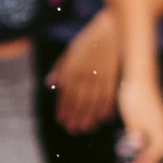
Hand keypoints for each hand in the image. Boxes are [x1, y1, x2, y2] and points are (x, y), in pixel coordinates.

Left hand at [48, 17, 119, 133]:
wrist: (110, 31)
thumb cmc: (88, 41)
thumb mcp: (70, 52)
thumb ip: (59, 68)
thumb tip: (49, 84)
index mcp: (71, 69)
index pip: (65, 93)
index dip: (63, 108)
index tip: (62, 121)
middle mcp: (84, 75)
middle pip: (78, 101)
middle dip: (75, 117)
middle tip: (72, 130)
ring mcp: (99, 77)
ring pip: (92, 102)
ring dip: (89, 117)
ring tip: (85, 128)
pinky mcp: (112, 77)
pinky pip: (108, 97)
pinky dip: (106, 109)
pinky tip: (103, 118)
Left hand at [117, 78, 162, 162]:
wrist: (140, 75)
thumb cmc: (135, 96)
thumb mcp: (132, 117)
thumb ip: (136, 133)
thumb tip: (138, 146)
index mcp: (161, 128)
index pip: (158, 152)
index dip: (148, 162)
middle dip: (153, 159)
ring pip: (162, 140)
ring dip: (152, 151)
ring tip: (141, 158)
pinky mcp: (159, 113)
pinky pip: (159, 132)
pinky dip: (151, 141)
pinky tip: (141, 141)